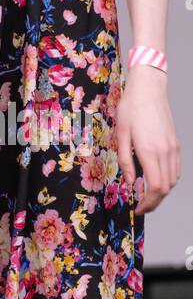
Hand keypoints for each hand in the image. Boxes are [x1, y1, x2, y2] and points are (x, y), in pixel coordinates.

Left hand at [116, 64, 180, 212]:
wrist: (148, 89)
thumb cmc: (131, 109)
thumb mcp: (121, 135)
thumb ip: (125, 161)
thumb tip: (130, 182)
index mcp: (150, 151)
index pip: (155, 188)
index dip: (148, 203)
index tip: (138, 209)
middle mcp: (165, 152)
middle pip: (166, 188)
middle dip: (155, 202)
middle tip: (142, 206)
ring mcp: (173, 148)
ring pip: (173, 180)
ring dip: (162, 192)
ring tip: (148, 195)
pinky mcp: (176, 143)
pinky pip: (176, 169)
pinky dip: (169, 179)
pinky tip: (157, 178)